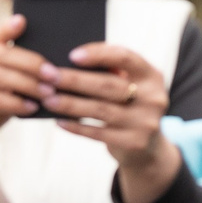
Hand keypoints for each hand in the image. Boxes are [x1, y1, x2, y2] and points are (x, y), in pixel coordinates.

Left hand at [40, 42, 179, 202]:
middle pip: (108, 85)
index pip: (125, 57)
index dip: (98, 54)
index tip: (72, 55)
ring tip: (48, 99)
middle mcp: (153, 97)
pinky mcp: (134, 143)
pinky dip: (76, 127)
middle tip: (48, 76)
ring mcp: (145, 122)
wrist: (148, 148)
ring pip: (100, 110)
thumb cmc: (129, 107)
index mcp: (152, 75)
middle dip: (75, 80)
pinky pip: (98, 133)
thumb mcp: (130, 86)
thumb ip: (111, 73)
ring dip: (70, 104)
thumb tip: (70, 64)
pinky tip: (59, 120)